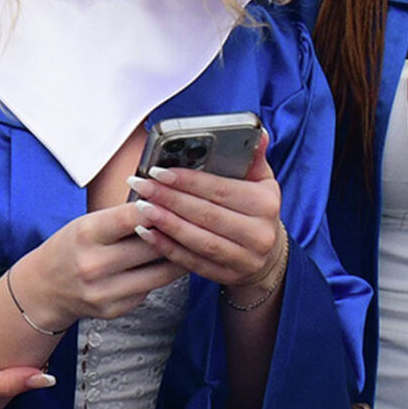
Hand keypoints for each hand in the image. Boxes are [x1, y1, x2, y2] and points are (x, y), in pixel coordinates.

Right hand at [16, 203, 186, 329]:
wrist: (45, 289)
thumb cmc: (71, 247)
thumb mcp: (87, 224)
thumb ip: (122, 218)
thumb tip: (165, 206)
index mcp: (85, 234)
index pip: (128, 217)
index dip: (155, 207)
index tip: (175, 200)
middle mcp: (94, 265)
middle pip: (150, 246)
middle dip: (176, 232)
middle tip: (197, 221)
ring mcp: (105, 291)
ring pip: (160, 272)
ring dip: (180, 257)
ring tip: (194, 243)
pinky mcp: (116, 310)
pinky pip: (151, 289)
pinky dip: (162, 275)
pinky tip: (169, 264)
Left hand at [125, 132, 286, 291]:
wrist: (267, 255)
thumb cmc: (256, 208)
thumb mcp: (261, 181)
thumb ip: (253, 156)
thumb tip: (257, 132)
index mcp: (266, 204)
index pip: (221, 190)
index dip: (187, 181)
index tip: (157, 171)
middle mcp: (260, 234)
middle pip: (206, 215)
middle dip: (169, 199)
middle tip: (140, 186)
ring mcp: (244, 259)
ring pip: (198, 240)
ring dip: (165, 223)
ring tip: (140, 207)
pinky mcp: (227, 276)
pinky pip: (192, 262)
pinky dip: (167, 248)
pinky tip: (147, 233)